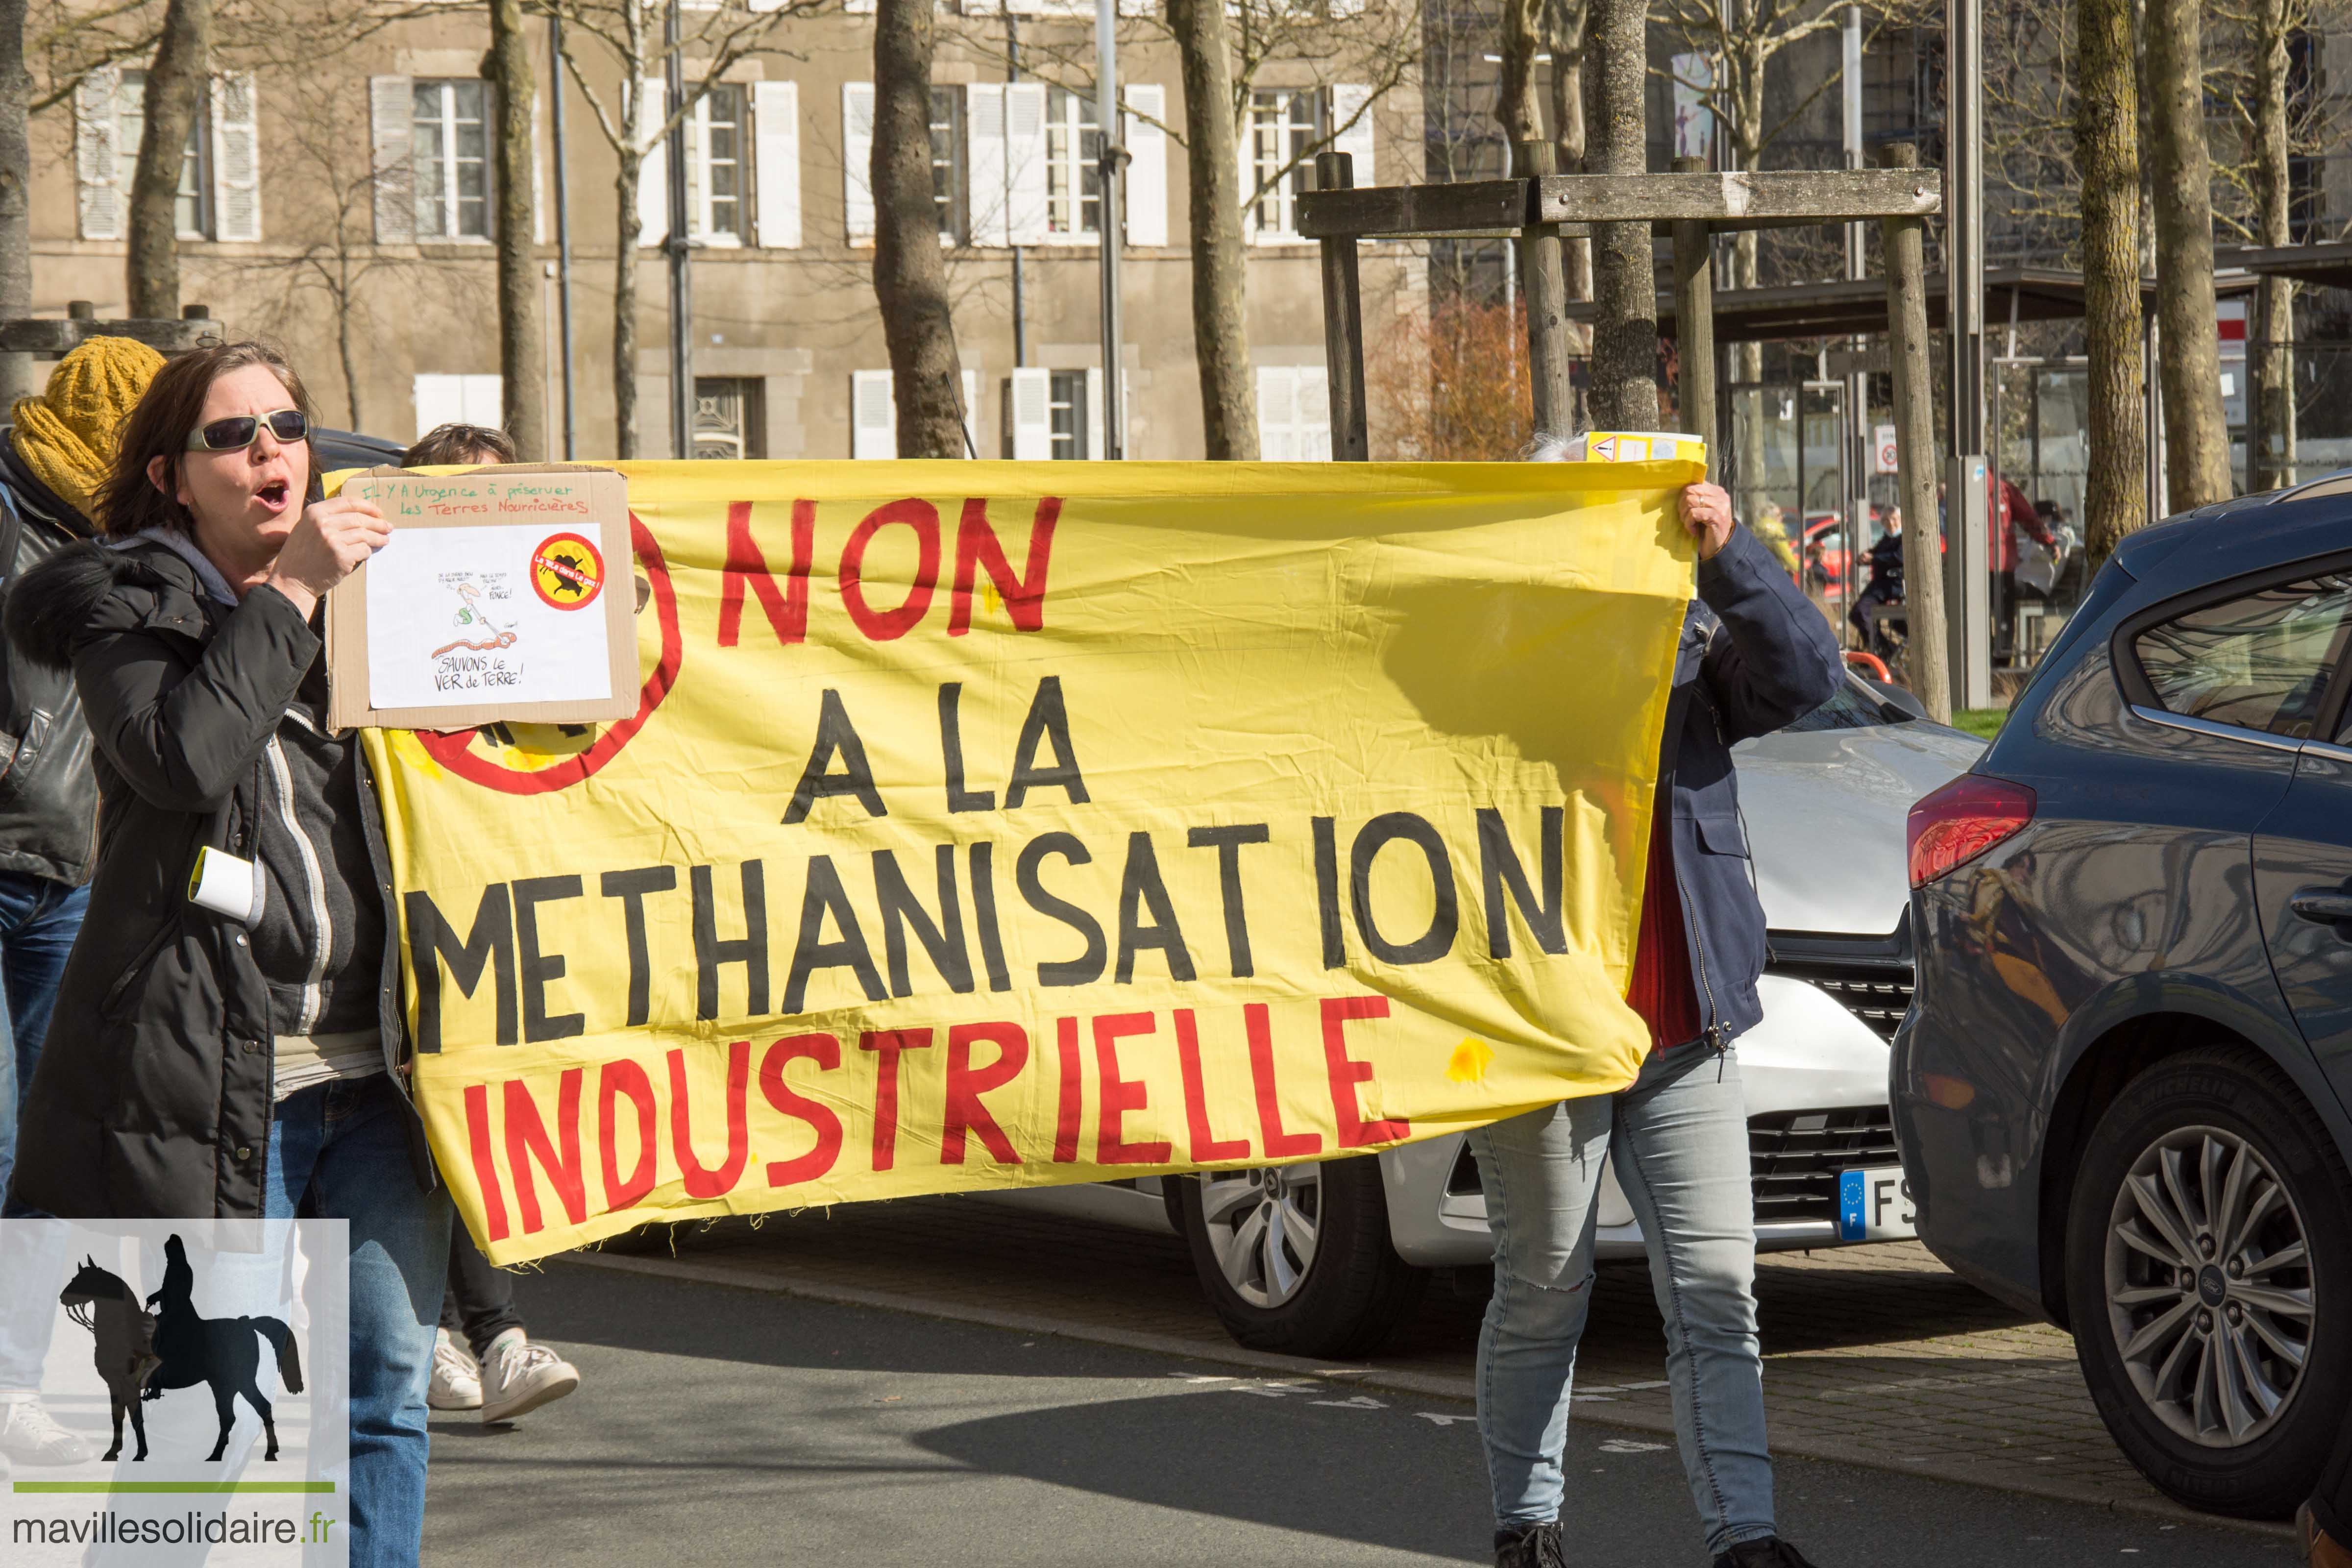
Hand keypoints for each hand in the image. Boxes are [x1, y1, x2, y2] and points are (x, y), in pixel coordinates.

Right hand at [262, 495, 389, 617]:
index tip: (379, 513)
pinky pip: (364, 550)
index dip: (368, 507)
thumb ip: (327, 518)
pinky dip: (369, 551)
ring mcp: (332, 540)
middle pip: (360, 519)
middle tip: (388, 527)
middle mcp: (323, 523)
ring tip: (385, 540)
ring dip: (379, 538)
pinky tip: (369, 552)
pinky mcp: (341, 557)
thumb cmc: (301, 555)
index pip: (349, 502)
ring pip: (365, 534)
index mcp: (314, 512)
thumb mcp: (306, 528)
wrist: (292, 580)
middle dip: (378, 523)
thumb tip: (359, 513)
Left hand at [1679, 481, 1734, 561]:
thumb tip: (1678, 489)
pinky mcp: (1716, 516)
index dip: (1683, 495)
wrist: (1718, 548)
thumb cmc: (1706, 529)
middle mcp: (1720, 496)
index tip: (1683, 508)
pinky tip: (1693, 531)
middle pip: (1690, 490)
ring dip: (1684, 515)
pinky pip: (1693, 514)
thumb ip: (1696, 498)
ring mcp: (1720, 506)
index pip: (1694, 483)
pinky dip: (1689, 523)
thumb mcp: (1702, 509)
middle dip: (1682, 505)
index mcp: (1717, 491)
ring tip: (1689, 525)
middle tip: (1684, 518)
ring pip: (1690, 501)